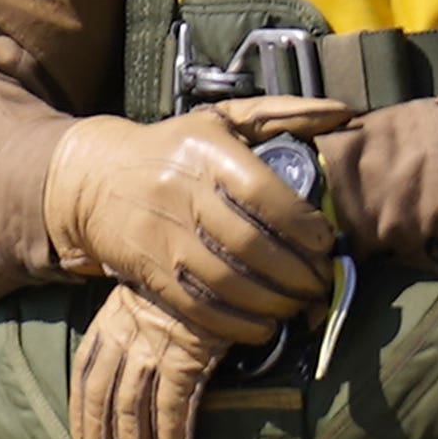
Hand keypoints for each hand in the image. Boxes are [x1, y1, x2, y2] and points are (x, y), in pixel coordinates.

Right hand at [40, 103, 345, 340]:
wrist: (93, 178)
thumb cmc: (172, 147)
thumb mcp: (222, 120)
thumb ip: (284, 115)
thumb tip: (344, 112)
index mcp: (206, 152)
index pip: (265, 196)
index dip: (304, 227)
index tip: (327, 242)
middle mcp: (182, 194)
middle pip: (252, 247)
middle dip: (298, 273)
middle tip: (320, 282)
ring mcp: (163, 238)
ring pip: (228, 284)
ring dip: (274, 303)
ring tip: (298, 304)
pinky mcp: (150, 274)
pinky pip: (199, 309)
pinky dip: (238, 325)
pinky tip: (263, 326)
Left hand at [68, 287, 228, 438]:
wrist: (214, 249)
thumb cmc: (188, 275)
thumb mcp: (150, 290)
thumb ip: (137, 319)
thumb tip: (143, 352)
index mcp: (109, 323)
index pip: (85, 379)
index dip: (83, 420)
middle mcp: (124, 339)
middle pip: (106, 406)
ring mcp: (152, 350)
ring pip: (134, 415)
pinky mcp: (185, 359)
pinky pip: (174, 411)